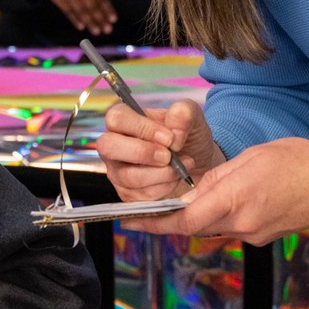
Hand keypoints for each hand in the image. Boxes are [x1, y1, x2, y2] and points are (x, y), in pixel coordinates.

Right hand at [28, 0, 119, 35]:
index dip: (108, 9)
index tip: (114, 19)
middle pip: (92, 7)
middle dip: (101, 19)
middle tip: (108, 30)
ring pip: (82, 11)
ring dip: (90, 23)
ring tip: (97, 32)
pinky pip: (68, 12)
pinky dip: (74, 20)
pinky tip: (81, 27)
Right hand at [97, 98, 222, 200]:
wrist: (200, 166)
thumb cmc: (188, 138)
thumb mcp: (192, 118)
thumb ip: (184, 113)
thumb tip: (174, 130)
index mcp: (124, 120)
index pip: (117, 118)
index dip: (142, 128)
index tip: (169, 138)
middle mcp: (114, 145)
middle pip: (108, 146)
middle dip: (142, 152)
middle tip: (168, 156)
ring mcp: (117, 171)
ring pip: (128, 175)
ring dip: (161, 173)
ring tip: (182, 166)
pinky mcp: (127, 194)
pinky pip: (140, 195)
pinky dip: (164, 188)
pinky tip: (176, 178)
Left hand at [120, 137, 308, 245]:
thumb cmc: (300, 160)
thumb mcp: (251, 157)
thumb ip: (218, 176)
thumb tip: (193, 190)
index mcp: (237, 200)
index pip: (184, 220)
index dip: (154, 222)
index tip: (132, 219)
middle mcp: (243, 225)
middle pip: (195, 226)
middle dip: (173, 216)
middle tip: (154, 204)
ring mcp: (255, 235)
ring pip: (213, 227)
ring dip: (201, 213)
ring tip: (204, 190)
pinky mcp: (264, 237)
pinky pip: (232, 227)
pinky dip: (223, 214)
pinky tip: (234, 195)